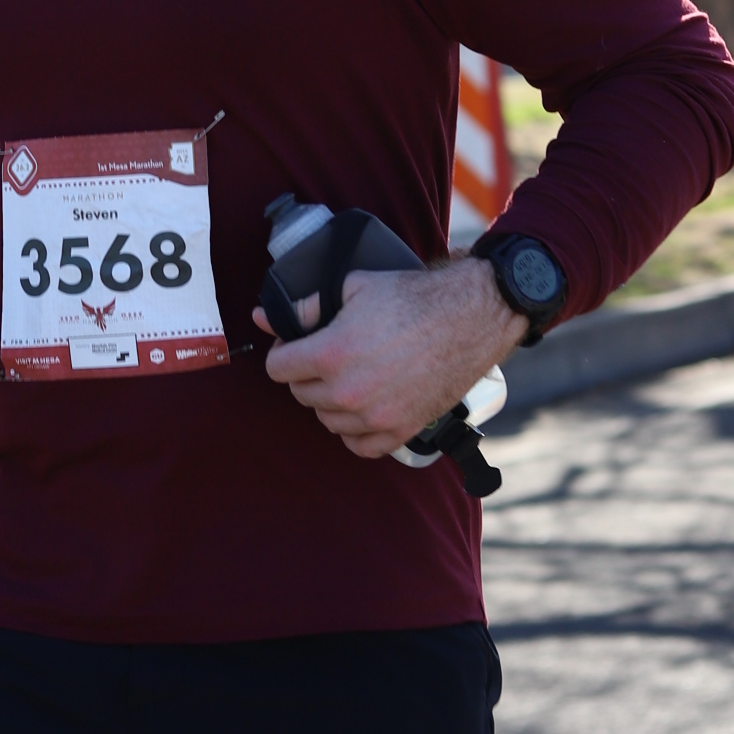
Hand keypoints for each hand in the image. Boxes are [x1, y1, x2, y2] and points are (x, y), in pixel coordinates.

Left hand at [254, 256, 523, 459]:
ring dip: (330, 402)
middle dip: (307, 375)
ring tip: (348, 378)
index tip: (296, 345)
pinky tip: (362, 409)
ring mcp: (375, 416)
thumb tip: (264, 317)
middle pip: (301, 395)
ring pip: (327, 421)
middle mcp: (348, 391)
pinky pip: (359, 446)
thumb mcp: (353, 288)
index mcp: (331, 354)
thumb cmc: (414, 299)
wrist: (469, 318)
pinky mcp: (401, 431)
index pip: (277, 369)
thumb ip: (306, 307)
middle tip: (326, 357)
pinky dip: (356, 431)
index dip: (284, 352)